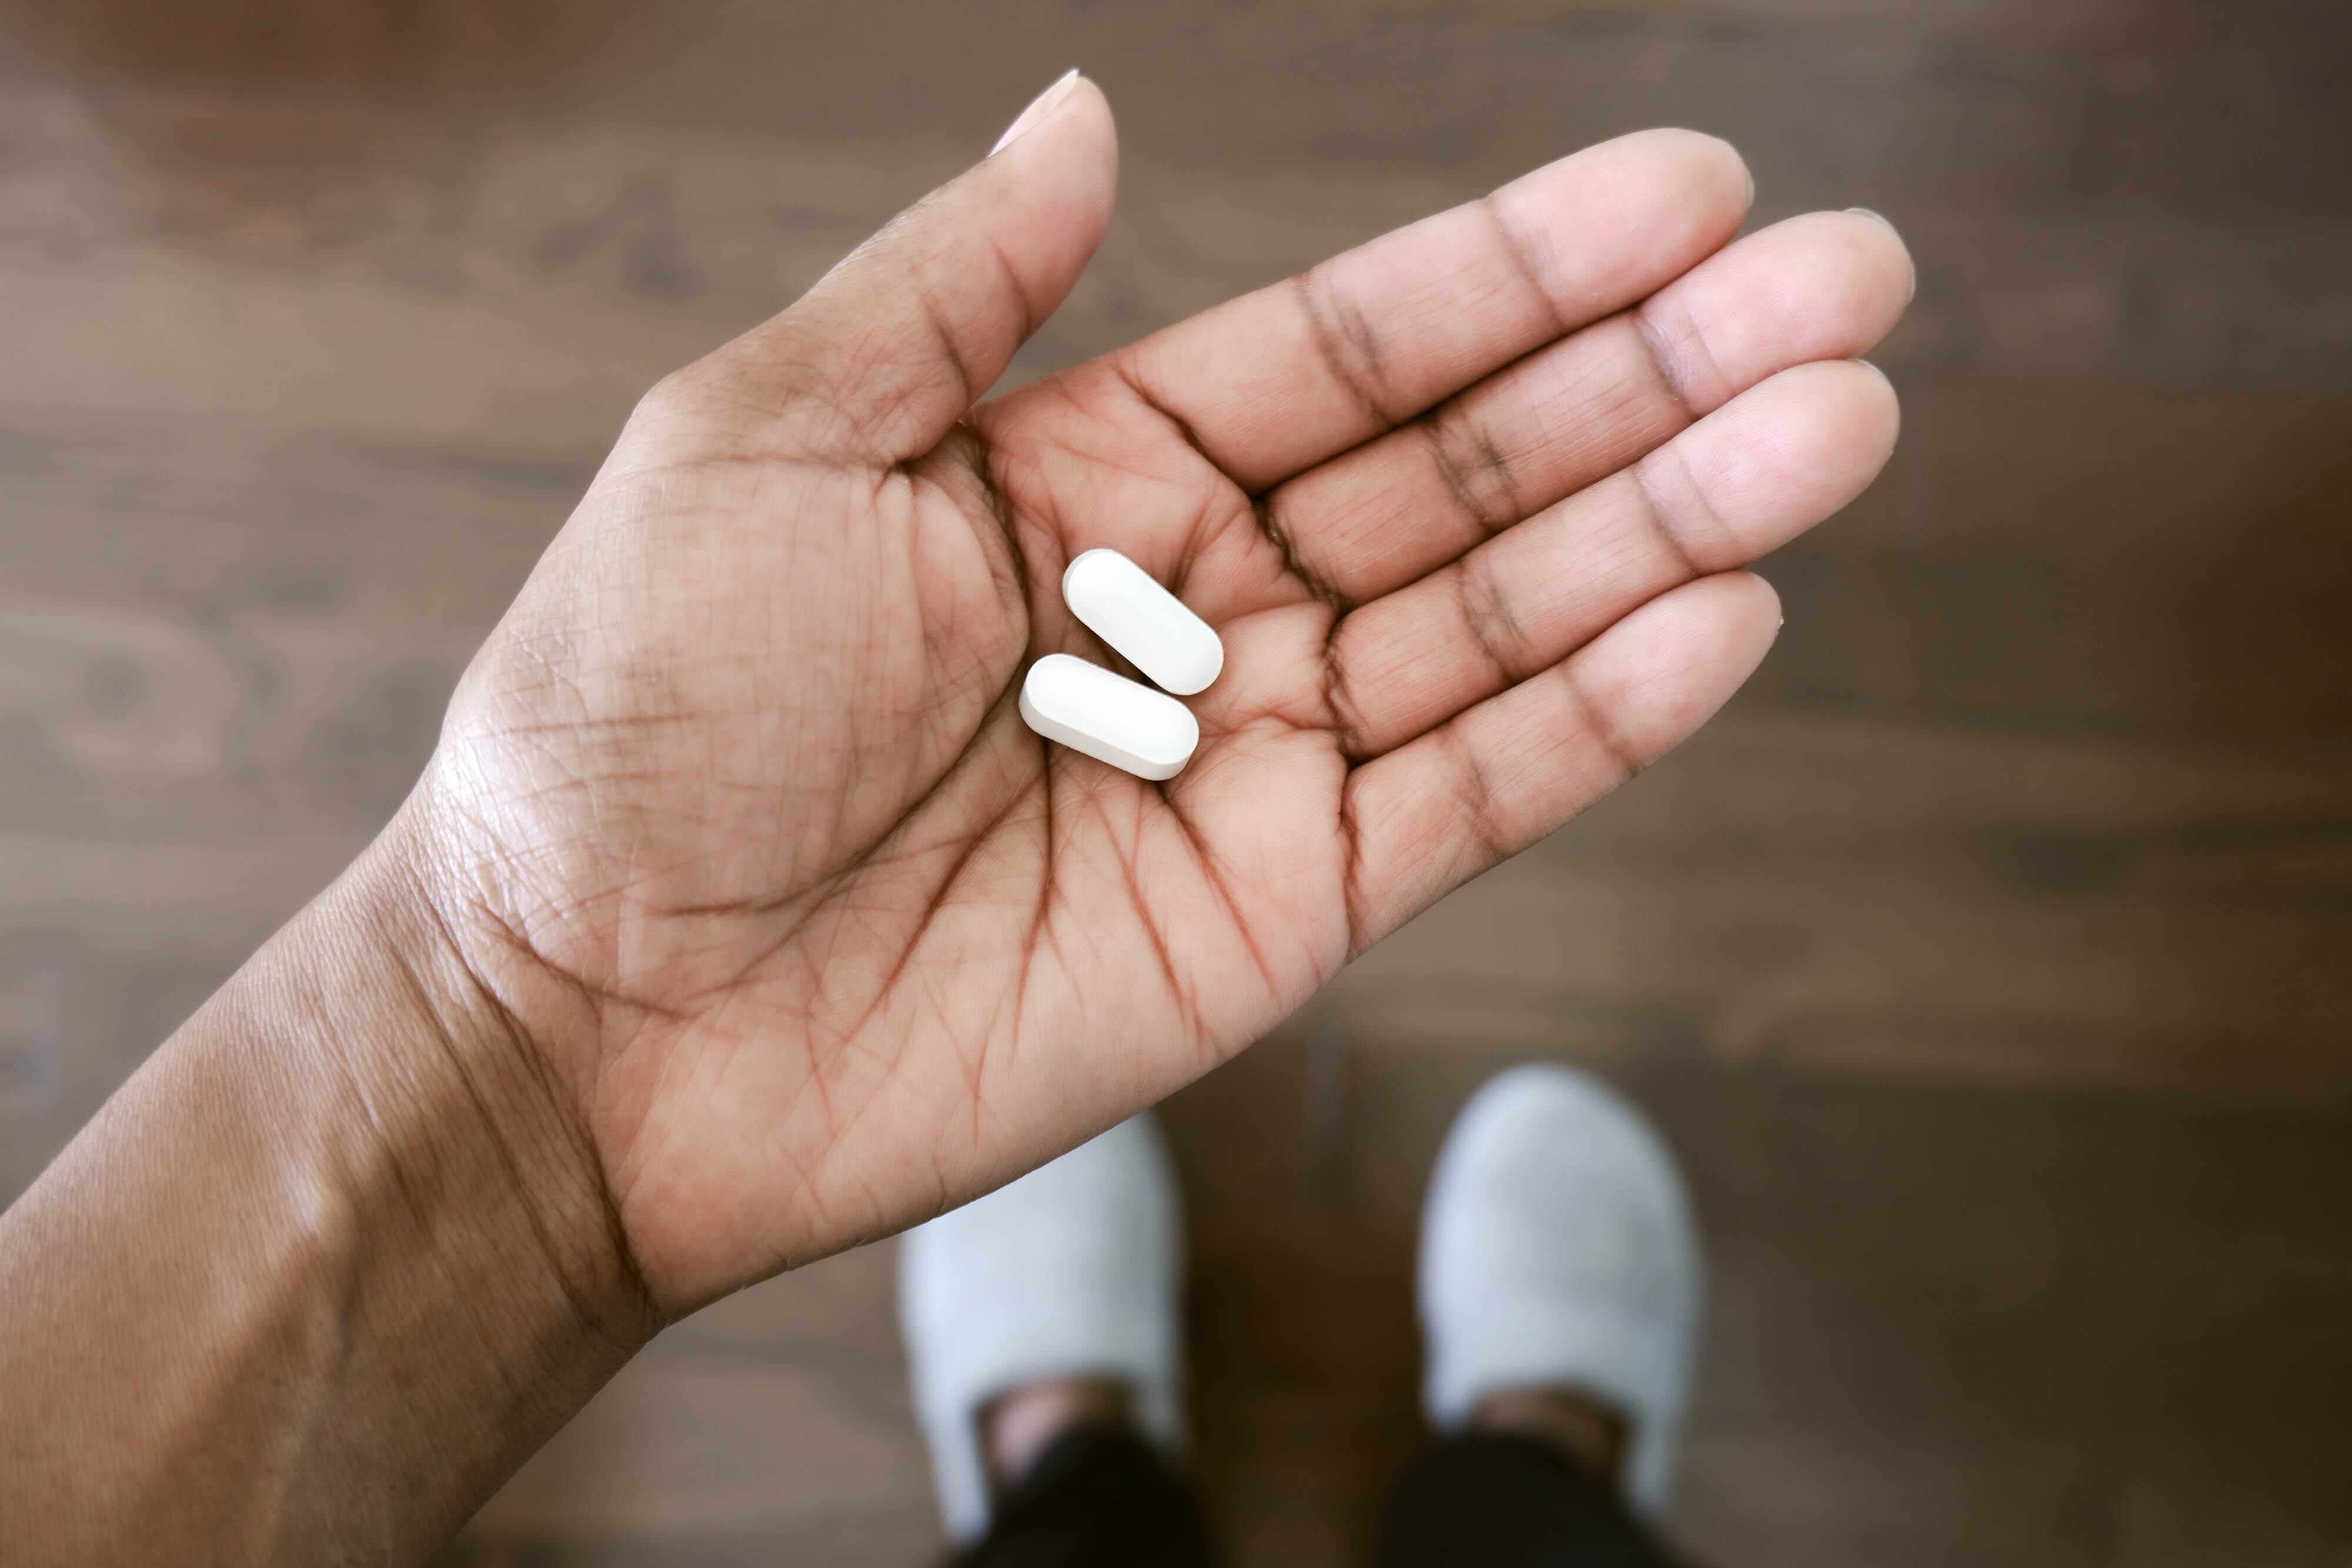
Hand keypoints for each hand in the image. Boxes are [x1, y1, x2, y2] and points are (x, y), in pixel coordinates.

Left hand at [410, 79, 1910, 1312]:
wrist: (590, 1014)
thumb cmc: (630, 717)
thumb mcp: (759, 441)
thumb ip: (956, 289)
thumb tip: (1083, 113)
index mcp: (1083, 468)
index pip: (1357, 346)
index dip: (1527, 270)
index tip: (1691, 196)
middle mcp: (1193, 600)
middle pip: (1471, 469)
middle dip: (1660, 377)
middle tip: (1847, 285)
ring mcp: (1251, 759)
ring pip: (1503, 619)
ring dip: (1675, 524)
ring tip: (1838, 423)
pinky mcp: (1277, 910)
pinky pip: (1468, 795)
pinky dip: (1597, 714)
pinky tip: (1726, 612)